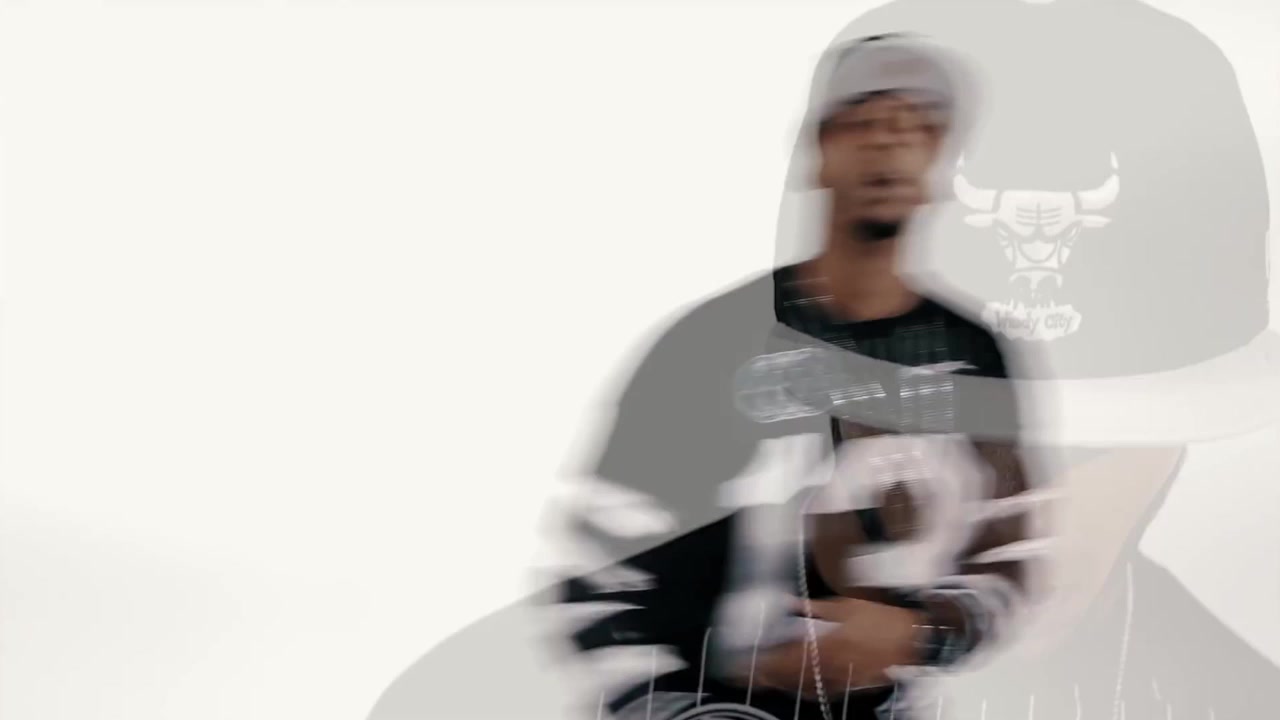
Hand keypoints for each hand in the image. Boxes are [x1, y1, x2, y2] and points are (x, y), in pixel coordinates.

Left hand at [743, 598, 923, 698]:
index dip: (764, 662)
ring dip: (782, 682)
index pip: (785, 657)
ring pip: (803, 686)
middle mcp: (830, 664)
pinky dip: (804, 688)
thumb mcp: (844, 606)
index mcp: (826, 643)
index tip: (746, 663)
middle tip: (748, 673)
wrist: (912, 640)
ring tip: (766, 678)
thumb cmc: (880, 619)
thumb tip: (790, 604)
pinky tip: (795, 684)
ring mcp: (840, 678)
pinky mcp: (850, 685)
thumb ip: (814, 608)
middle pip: (790, 676)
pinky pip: (821, 690)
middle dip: (768, 675)